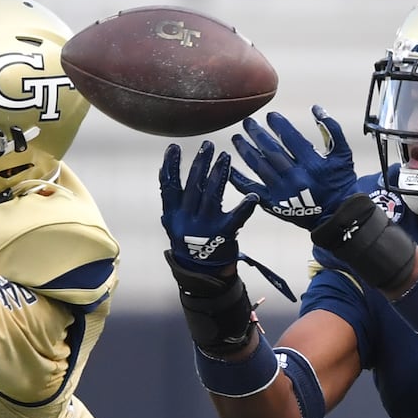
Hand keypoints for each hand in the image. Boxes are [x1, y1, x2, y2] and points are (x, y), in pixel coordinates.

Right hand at [159, 140, 259, 272]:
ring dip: (219, 173)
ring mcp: (206, 228)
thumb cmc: (189, 241)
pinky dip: (245, 207)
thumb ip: (172, 199)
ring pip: (213, 195)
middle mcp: (187, 221)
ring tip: (225, 156)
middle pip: (194, 186)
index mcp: (173, 216)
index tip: (174, 147)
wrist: (201, 272)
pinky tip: (252, 196)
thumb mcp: (173, 222)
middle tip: (208, 145)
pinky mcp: (224, 235)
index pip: (170, 187)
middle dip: (201, 163)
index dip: (171, 166)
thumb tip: (165, 168)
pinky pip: (236, 218)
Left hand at [230, 106, 359, 230]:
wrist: (336, 215)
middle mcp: (296, 178)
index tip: (270, 116)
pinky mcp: (274, 204)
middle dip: (257, 133)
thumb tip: (315, 108)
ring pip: (259, 166)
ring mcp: (283, 192)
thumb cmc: (340, 182)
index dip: (279, 125)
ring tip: (236, 138)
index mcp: (313, 164)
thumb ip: (332, 129)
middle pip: (271, 151)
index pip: (291, 139)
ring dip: (245, 150)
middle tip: (247, 122)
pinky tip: (229, 168)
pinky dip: (239, 179)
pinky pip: (252, 189)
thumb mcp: (343, 154)